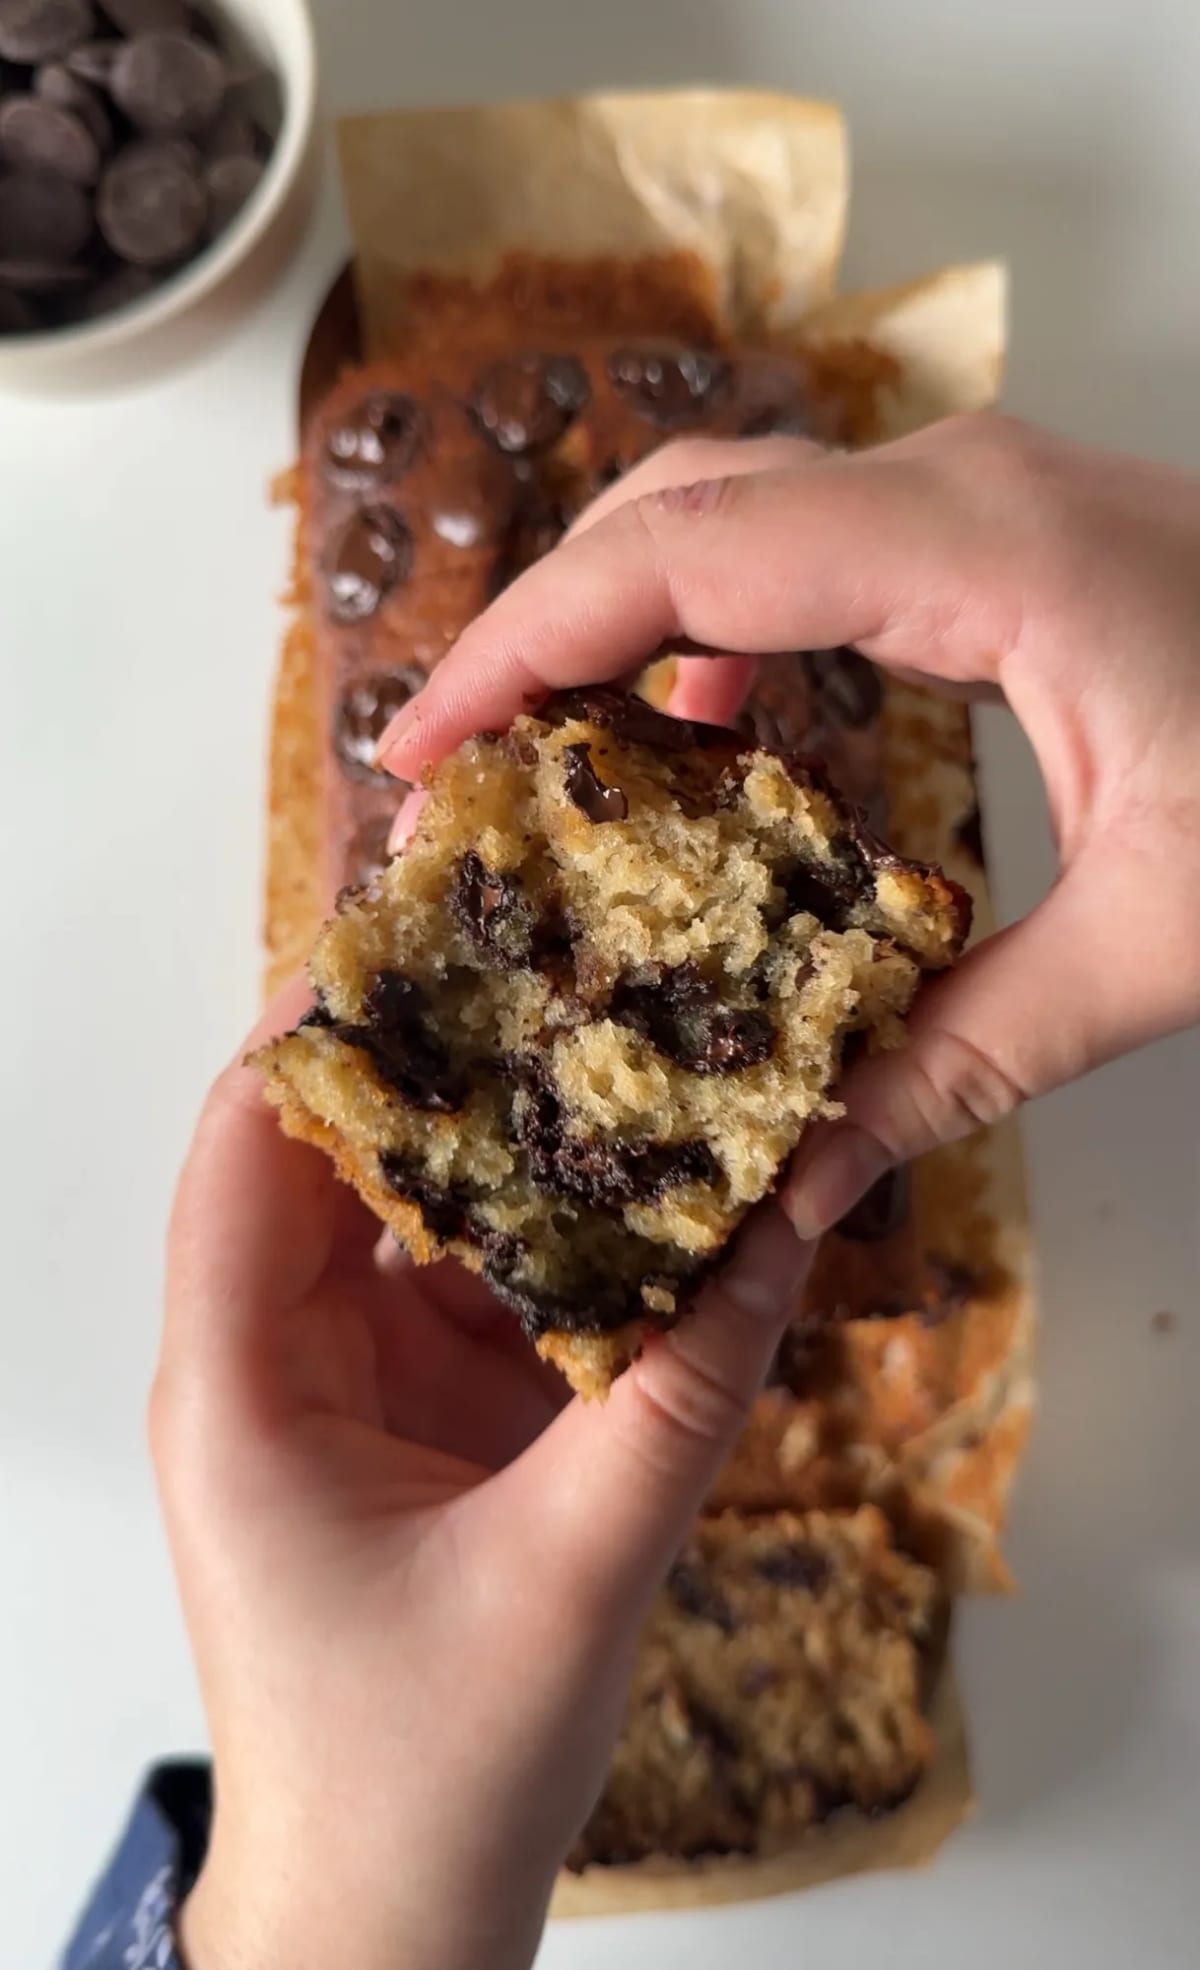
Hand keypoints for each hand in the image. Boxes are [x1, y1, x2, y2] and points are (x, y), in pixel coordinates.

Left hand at [153, 984, 811, 1969]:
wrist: (389, 1916)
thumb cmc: (428, 1771)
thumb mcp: (580, 1563)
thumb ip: (688, 1385)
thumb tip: (789, 1220)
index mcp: (246, 1382)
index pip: (251, 1138)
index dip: (334, 1018)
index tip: (440, 921)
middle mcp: (275, 1362)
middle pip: (339, 1156)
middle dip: (450, 1061)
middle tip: (563, 959)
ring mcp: (343, 1388)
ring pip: (417, 1218)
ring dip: (513, 1150)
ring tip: (619, 1053)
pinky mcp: (408, 1421)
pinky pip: (473, 1291)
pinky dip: (548, 1245)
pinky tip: (640, 1198)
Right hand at [378, 415, 1199, 1232]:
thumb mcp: (1164, 945)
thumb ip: (964, 1060)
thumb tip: (804, 1187)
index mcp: (984, 552)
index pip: (683, 561)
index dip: (526, 647)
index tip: (422, 747)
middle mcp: (966, 486)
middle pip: (677, 506)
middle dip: (542, 627)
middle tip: (455, 768)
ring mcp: (988, 493)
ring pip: (735, 509)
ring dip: (619, 618)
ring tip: (544, 757)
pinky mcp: (1006, 533)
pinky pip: (811, 542)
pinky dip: (719, 622)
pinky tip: (707, 730)